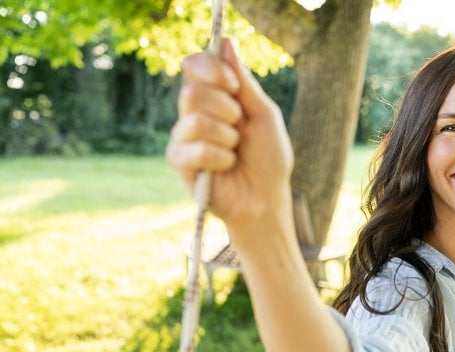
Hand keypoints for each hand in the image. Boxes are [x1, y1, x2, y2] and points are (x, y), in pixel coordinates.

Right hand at [166, 38, 293, 226]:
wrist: (266, 198)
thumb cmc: (269, 158)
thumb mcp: (263, 114)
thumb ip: (244, 82)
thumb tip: (225, 43)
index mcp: (214, 98)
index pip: (194, 66)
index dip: (210, 68)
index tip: (233, 85)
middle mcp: (194, 113)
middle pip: (192, 91)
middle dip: (226, 109)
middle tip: (239, 126)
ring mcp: (183, 137)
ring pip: (195, 120)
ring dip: (226, 136)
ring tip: (235, 151)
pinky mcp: (179, 162)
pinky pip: (196, 149)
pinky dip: (220, 157)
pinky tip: (227, 166)